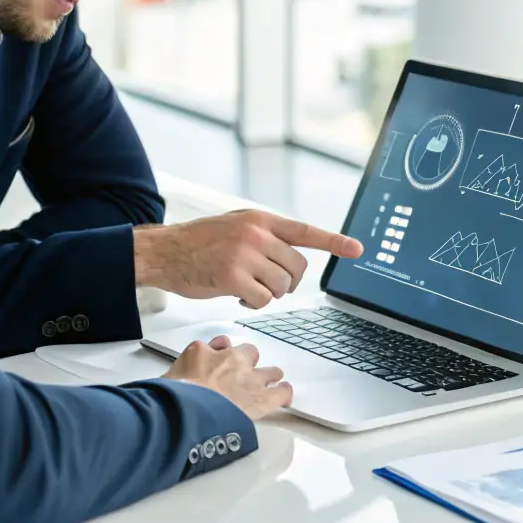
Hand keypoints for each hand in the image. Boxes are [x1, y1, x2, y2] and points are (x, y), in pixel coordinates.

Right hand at [133, 210, 362, 308]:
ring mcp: (245, 254)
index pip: (305, 231)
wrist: (165, 252)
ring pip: (281, 286)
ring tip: (247, 287)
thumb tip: (291, 253)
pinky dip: (253, 303)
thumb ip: (262, 234)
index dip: (334, 242)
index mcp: (259, 219)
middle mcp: (256, 234)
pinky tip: (237, 296)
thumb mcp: (234, 225)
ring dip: (268, 294)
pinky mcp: (233, 276)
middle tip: (265, 283)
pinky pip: (263, 299)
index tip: (357, 249)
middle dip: (286, 282)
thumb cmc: (197, 243)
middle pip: (297, 268)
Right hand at [162, 334, 290, 420]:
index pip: (218, 344)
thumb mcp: (166, 378)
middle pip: (248, 352)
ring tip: (267, 385)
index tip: (220, 359)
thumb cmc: (171, 397)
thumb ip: (176, 375)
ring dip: (268, 377)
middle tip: (241, 376)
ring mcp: (248, 377)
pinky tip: (283, 396)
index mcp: (202, 351)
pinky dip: (282, 394)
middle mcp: (229, 359)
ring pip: (270, 371)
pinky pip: (281, 392)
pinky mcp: (262, 397)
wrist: (187, 411)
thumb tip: (170, 385)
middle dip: (247, 362)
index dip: (221, 352)